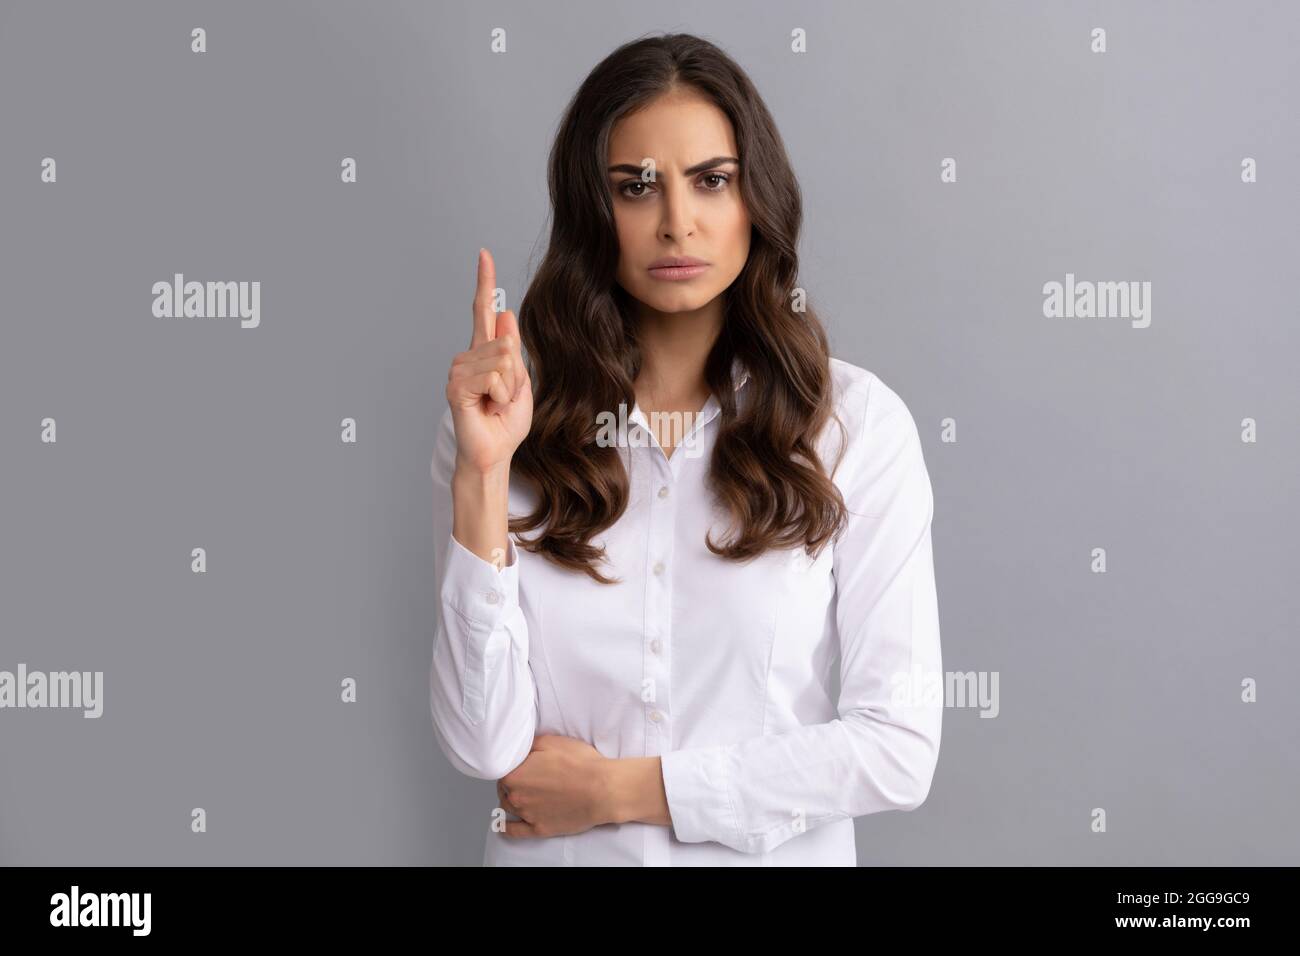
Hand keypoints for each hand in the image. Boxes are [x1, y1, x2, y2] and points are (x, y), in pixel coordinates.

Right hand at [445, 247, 532, 475]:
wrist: (495, 451)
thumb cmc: (506, 422)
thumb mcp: (521, 381)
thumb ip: (512, 349)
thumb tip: (505, 311)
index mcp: (485, 352)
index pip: (483, 310)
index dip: (485, 282)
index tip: (484, 254)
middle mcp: (468, 356)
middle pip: (508, 343)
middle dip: (517, 375)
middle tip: (505, 397)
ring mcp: (459, 370)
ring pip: (502, 360)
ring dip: (509, 388)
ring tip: (495, 404)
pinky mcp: (456, 386)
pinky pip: (491, 376)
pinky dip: (499, 395)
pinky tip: (488, 407)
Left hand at [496, 735, 614, 838]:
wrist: (601, 789)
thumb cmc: (580, 764)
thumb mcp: (551, 742)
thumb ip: (529, 745)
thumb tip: (520, 748)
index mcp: (514, 774)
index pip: (502, 769)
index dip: (512, 765)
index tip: (520, 764)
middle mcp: (515, 797)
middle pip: (505, 788)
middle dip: (512, 782)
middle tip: (526, 776)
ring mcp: (527, 815)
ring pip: (507, 807)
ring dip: (510, 800)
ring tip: (519, 794)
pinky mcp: (539, 829)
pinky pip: (514, 831)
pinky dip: (505, 827)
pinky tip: (502, 825)